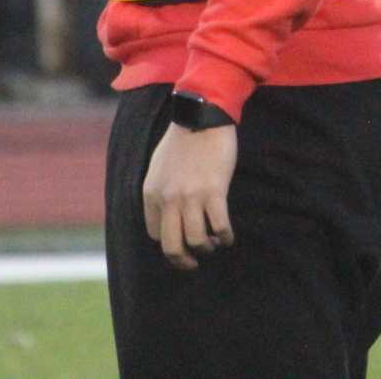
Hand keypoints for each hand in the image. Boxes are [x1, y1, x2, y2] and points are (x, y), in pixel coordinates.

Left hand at [142, 121, 237, 270]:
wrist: (201, 117)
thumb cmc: (183, 140)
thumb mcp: (159, 167)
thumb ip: (160, 191)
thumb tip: (168, 215)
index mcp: (151, 193)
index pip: (155, 235)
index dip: (169, 244)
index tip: (182, 243)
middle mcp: (168, 199)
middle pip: (172, 246)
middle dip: (184, 261)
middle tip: (195, 262)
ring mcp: (190, 196)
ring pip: (197, 241)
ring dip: (208, 247)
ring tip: (215, 242)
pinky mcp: (214, 191)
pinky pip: (220, 227)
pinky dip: (225, 237)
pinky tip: (228, 235)